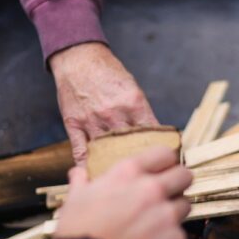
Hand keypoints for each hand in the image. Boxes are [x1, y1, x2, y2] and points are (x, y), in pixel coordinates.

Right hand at [50, 43, 157, 164]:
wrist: (79, 58)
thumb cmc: (107, 72)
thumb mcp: (132, 88)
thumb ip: (141, 112)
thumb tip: (154, 134)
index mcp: (133, 103)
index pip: (152, 133)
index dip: (159, 148)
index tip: (164, 160)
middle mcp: (114, 114)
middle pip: (130, 146)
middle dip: (138, 160)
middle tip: (145, 175)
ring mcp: (93, 121)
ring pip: (107, 151)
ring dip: (114, 164)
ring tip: (122, 179)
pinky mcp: (75, 124)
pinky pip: (81, 150)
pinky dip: (86, 164)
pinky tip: (93, 175)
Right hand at [54, 146, 192, 238]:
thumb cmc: (79, 233)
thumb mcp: (74, 200)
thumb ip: (82, 183)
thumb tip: (78, 173)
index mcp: (128, 173)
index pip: (164, 154)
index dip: (165, 163)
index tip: (162, 171)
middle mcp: (152, 189)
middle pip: (184, 175)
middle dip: (178, 184)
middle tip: (166, 195)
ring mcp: (166, 214)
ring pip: (185, 205)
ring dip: (174, 213)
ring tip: (154, 226)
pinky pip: (180, 234)